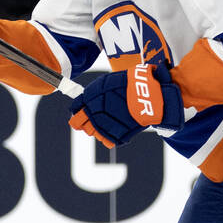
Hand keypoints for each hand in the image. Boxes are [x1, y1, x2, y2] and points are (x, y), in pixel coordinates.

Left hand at [67, 61, 183, 148]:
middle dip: (84, 121)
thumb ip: (95, 93)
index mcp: (89, 97)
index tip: (80, 111)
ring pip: (92, 132)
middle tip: (93, 119)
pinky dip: (109, 136)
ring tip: (109, 122)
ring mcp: (102, 125)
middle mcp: (92, 113)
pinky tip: (117, 128)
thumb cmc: (131, 84)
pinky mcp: (113, 136)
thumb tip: (86, 100)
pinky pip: (105, 140)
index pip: (74, 108)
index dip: (77, 110)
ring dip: (97, 128)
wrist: (148, 96)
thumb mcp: (109, 82)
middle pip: (78, 123)